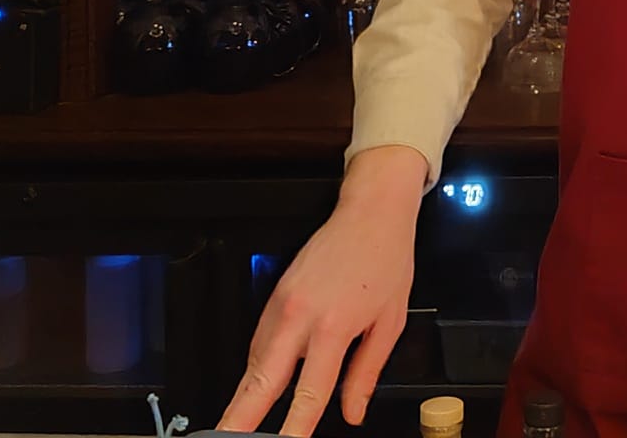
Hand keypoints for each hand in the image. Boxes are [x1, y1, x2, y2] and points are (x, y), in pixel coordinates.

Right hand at [219, 147, 427, 434]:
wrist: (371, 211)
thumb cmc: (386, 261)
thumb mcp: (390, 322)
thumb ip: (366, 373)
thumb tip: (352, 412)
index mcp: (334, 326)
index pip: (309, 392)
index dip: (294, 428)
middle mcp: (300, 315)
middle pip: (261, 380)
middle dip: (240, 416)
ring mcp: (282, 303)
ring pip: (255, 361)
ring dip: (245, 394)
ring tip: (236, 423)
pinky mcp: (275, 294)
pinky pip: (259, 340)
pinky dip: (255, 366)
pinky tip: (257, 385)